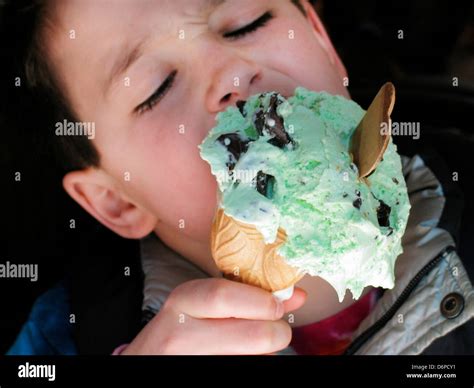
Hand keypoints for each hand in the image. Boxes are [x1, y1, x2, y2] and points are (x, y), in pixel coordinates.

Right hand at [122, 278, 305, 354]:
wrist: (150, 357)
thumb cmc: (184, 325)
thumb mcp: (205, 303)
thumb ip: (248, 296)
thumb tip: (297, 296)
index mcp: (184, 300)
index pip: (225, 296)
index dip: (262, 302)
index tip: (277, 306)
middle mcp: (180, 333)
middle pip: (251, 335)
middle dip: (276, 333)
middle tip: (278, 331)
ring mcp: (188, 361)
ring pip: (252, 358)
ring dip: (266, 352)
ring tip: (255, 345)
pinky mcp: (198, 375)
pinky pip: (245, 369)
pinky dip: (257, 361)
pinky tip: (245, 356)